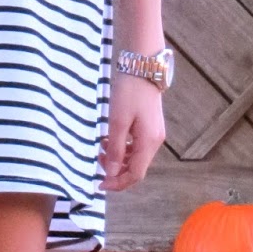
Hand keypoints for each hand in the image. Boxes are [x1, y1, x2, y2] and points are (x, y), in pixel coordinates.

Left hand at [98, 73, 166, 191]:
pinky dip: (122, 147)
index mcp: (149, 142)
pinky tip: (110, 138)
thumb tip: (111, 173)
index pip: (135, 175)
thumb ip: (115, 149)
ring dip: (118, 158)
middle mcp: (155, 141)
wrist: (142, 67)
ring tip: (102, 146)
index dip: (117, 183)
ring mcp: (153, 133)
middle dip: (116, 170)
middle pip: (136, 168)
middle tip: (97, 160)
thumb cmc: (129, 92)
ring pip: (135, 157)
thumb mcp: (117, 122)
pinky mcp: (149, 126)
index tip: (100, 184)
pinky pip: (135, 145)